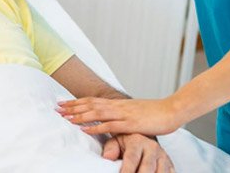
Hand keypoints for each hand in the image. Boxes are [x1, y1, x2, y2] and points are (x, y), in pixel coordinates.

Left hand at [57, 97, 184, 136]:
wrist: (172, 110)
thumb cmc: (155, 113)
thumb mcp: (135, 112)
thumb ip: (123, 114)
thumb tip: (113, 119)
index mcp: (118, 103)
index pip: (92, 100)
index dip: (77, 102)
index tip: (63, 103)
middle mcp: (117, 106)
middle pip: (90, 104)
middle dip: (72, 106)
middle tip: (57, 108)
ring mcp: (123, 114)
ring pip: (96, 113)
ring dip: (79, 115)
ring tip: (65, 117)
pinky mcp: (130, 124)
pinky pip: (109, 125)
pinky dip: (95, 127)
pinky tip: (84, 129)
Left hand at [102, 133, 174, 172]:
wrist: (144, 135)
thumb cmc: (127, 142)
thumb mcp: (116, 140)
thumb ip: (111, 148)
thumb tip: (107, 157)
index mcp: (137, 141)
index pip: (132, 158)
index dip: (127, 171)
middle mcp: (153, 148)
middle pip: (148, 168)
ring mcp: (164, 157)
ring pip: (161, 172)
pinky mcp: (171, 165)